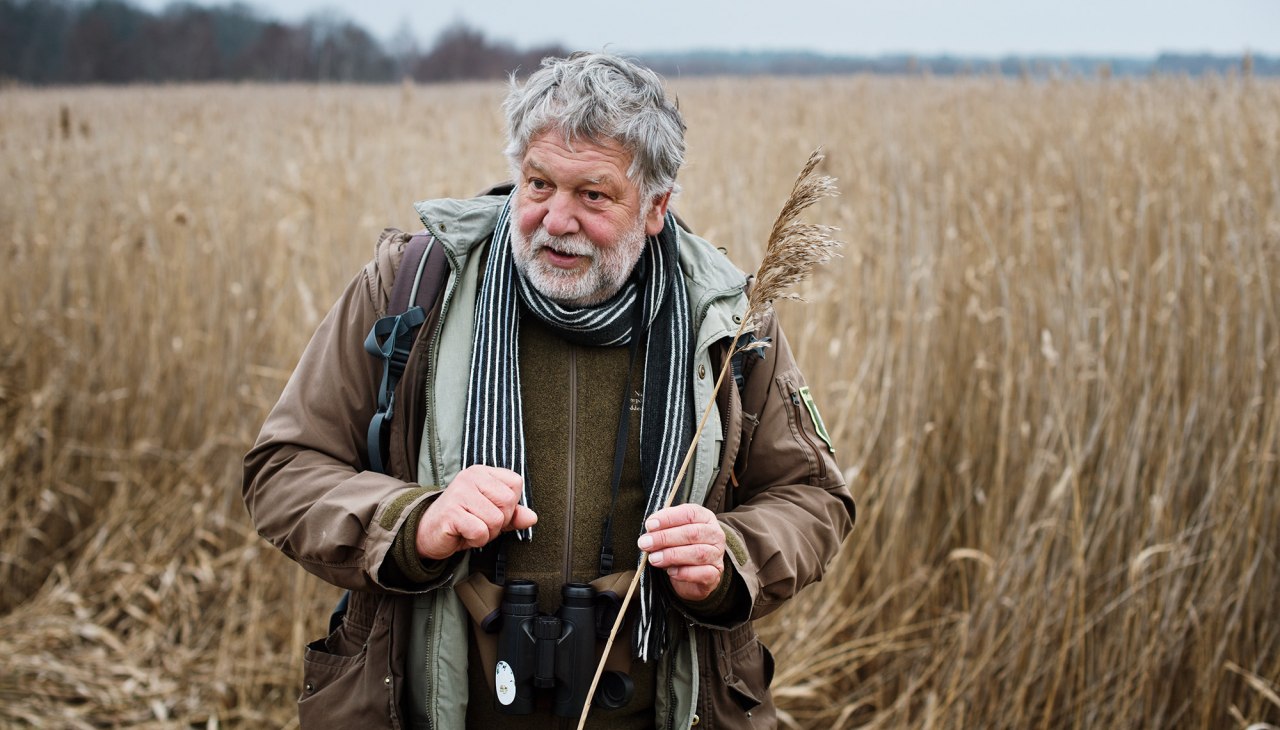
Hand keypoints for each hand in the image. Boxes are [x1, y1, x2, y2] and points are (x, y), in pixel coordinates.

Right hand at [415, 465, 536, 559]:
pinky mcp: (451, 512)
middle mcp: (470, 477)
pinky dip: (476, 540)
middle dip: (499, 522)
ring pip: (495, 519)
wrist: (427, 533)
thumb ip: (513, 515)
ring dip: (487, 533)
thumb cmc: (462, 521)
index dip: (510, 505)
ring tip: (470, 528)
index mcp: (482, 472)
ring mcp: (459, 493)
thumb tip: (532, 517)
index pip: (515, 484)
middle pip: (508, 502)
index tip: (490, 510)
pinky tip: (463, 534)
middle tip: (480, 523)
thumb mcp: (491, 516)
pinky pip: (480, 531)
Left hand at [638, 504, 725, 601]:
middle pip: (692, 533)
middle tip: (645, 543)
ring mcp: (717, 555)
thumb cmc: (682, 547)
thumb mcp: (673, 532)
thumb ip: (664, 529)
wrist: (694, 575)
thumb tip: (650, 531)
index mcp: (705, 518)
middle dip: (665, 537)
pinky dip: (684, 573)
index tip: (650, 525)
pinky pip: (702, 573)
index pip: (690, 513)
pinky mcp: (715, 574)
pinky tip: (670, 572)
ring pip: (698, 553)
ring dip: (672, 555)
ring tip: (654, 558)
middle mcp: (714, 534)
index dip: (669, 518)